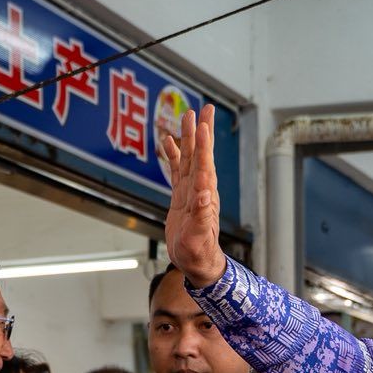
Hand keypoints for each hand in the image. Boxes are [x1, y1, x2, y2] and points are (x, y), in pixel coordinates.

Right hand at [160, 103, 227, 288]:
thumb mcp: (199, 237)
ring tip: (186, 115)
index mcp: (205, 196)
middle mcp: (200, 189)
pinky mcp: (181, 197)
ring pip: (190, 158)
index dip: (203, 144)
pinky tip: (168, 141)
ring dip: (188, 137)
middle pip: (200, 154)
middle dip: (201, 131)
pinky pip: (177, 170)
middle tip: (203, 108)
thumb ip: (202, 215)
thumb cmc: (198, 253)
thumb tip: (205, 192)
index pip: (204, 164)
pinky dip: (173, 154)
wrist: (197, 264)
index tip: (202, 123)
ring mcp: (191, 191)